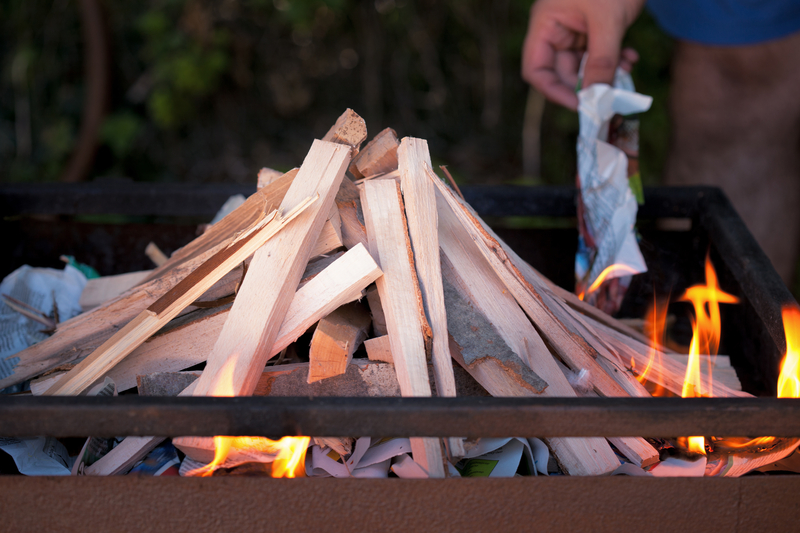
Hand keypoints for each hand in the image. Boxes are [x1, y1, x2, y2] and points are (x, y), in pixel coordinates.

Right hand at [522, 0, 644, 108]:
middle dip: (586, 84)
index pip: (536, 69)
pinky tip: (630, 58)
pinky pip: (598, 56)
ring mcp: (575, 29)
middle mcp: (556, 29)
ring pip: (584, 66)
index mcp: (546, 24)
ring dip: (604, 74)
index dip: (553, 91)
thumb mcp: (608, 21)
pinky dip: (614, 62)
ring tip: (626, 69)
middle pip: (561, 72)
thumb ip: (601, 61)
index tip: (579, 105)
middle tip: (609, 97)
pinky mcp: (594, 28)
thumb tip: (597, 98)